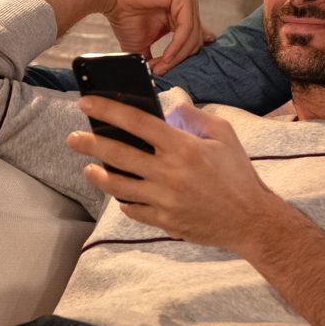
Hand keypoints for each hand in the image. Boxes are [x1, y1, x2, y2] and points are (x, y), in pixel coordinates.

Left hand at [67, 97, 263, 251]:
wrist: (251, 220)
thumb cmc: (239, 176)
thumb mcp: (225, 135)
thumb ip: (196, 117)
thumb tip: (172, 110)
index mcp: (183, 147)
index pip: (136, 123)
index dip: (107, 111)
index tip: (86, 104)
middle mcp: (169, 173)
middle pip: (117, 154)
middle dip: (89, 144)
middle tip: (73, 139)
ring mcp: (164, 200)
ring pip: (118, 186)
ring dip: (98, 176)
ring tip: (89, 168)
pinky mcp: (165, 221)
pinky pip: (133, 210)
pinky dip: (123, 201)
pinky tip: (119, 194)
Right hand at [100, 0, 209, 74]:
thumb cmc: (125, 17)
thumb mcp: (144, 45)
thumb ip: (158, 58)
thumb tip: (163, 77)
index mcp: (182, 17)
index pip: (195, 42)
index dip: (182, 60)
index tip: (164, 71)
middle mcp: (187, 8)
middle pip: (196, 41)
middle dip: (178, 60)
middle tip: (159, 70)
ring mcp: (187, 0)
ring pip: (193, 37)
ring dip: (177, 56)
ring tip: (161, 65)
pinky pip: (187, 28)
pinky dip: (177, 45)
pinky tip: (167, 56)